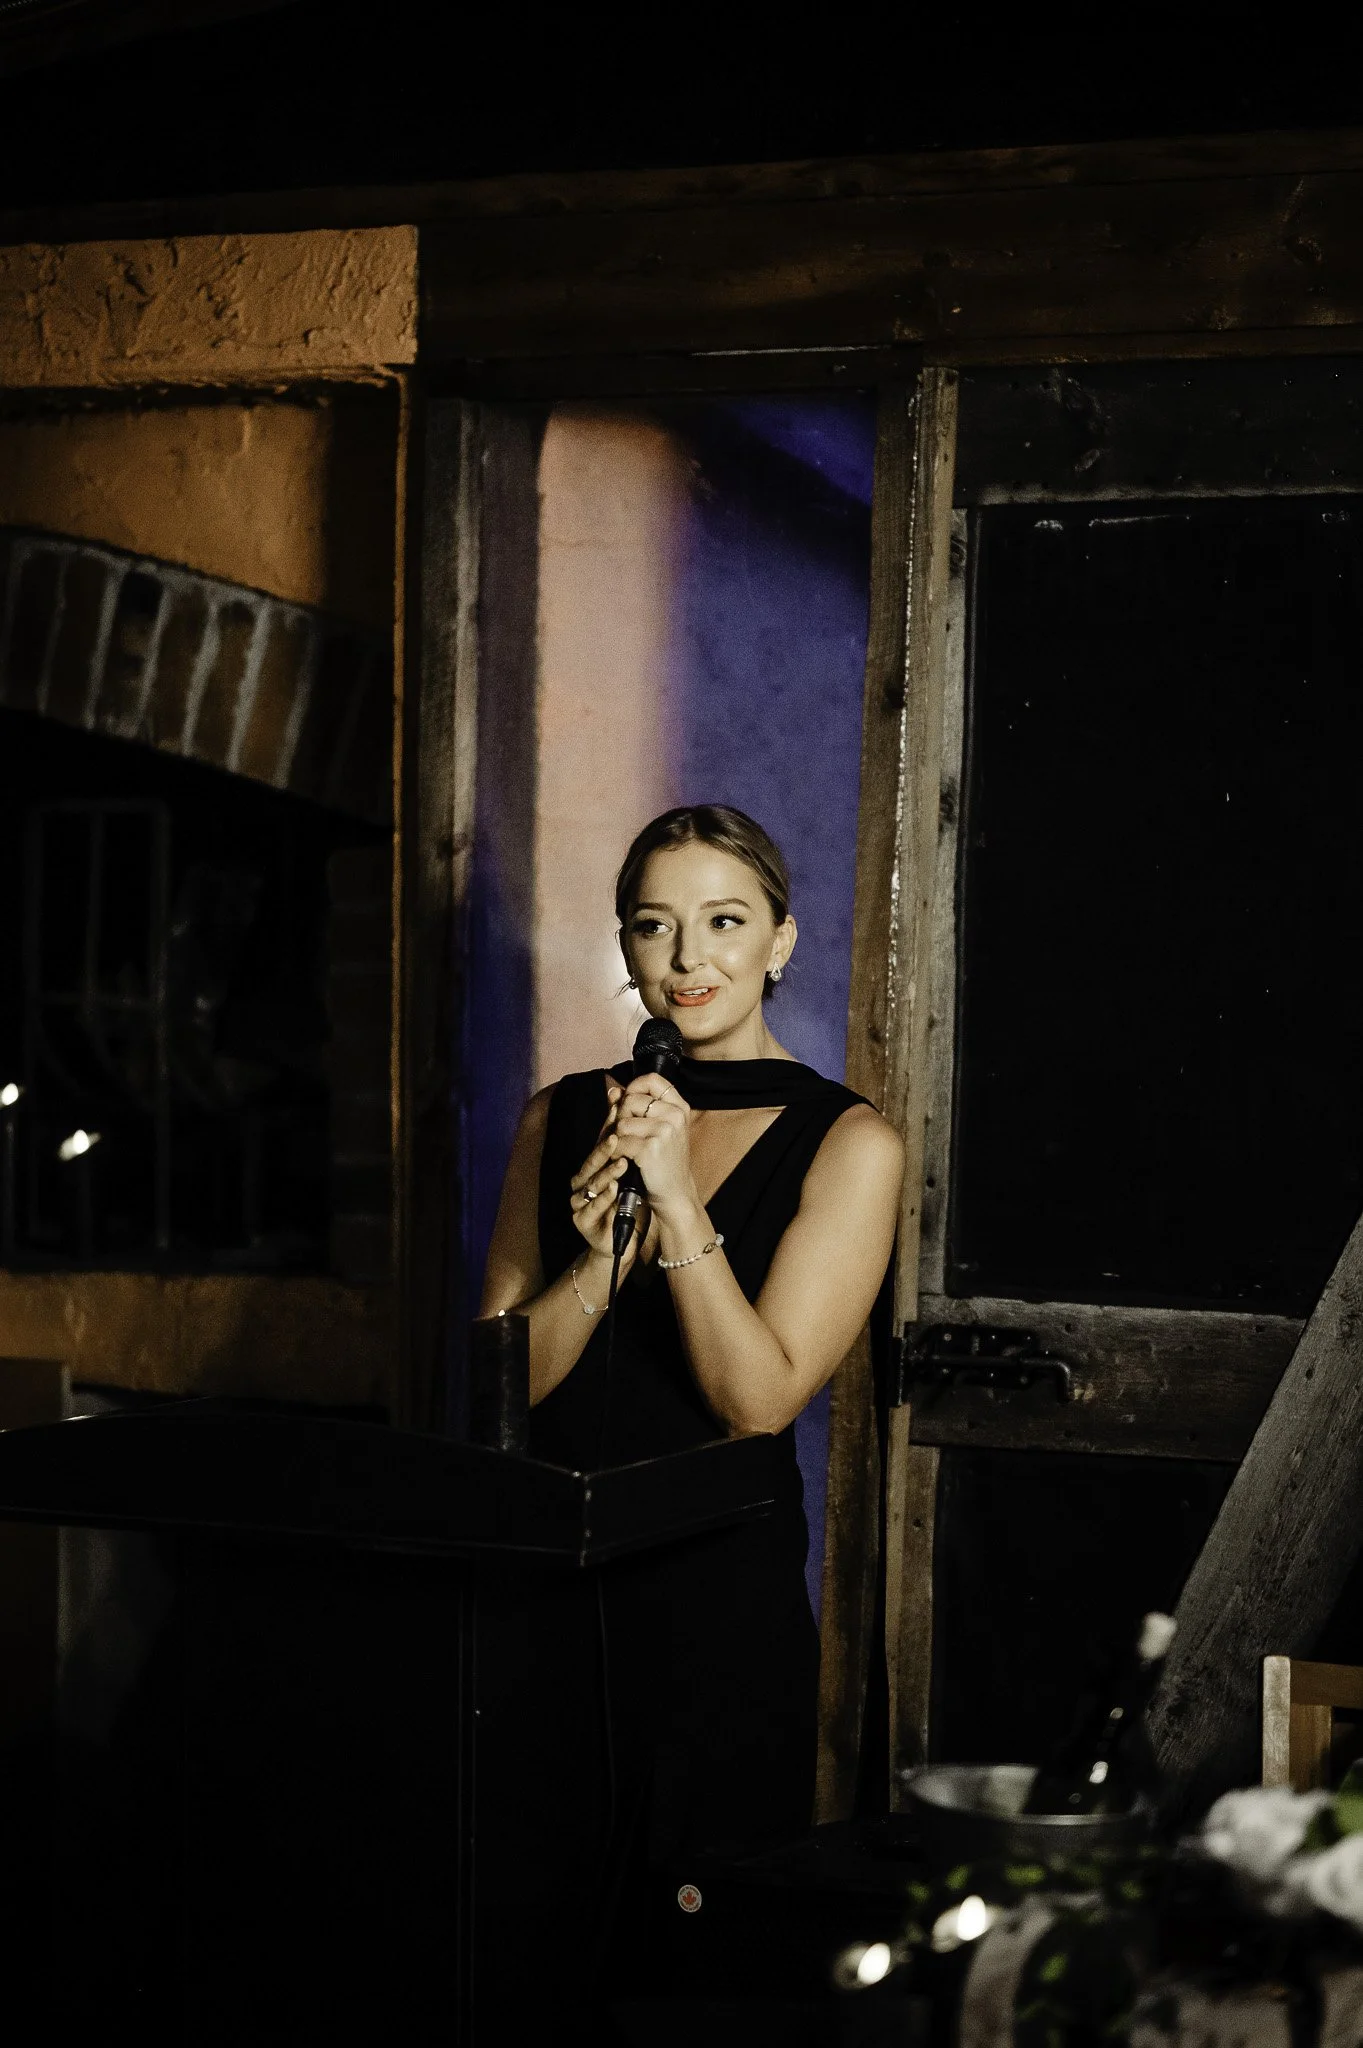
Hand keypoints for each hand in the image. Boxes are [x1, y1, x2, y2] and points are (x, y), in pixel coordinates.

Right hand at [569, 1082, 636, 1266]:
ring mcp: (580, 1202)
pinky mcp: (582, 1221)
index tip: (618, 1111)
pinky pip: (592, 1208)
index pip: (599, 1143)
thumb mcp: (634, 1173)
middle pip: (591, 1161)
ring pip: (591, 1183)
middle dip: (603, 1148)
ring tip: (622, 1162)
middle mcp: (583, 1182)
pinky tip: (614, 1190)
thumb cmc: (629, 1204)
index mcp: (594, 1168)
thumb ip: (633, 1148)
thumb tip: (640, 1114)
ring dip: (606, 1172)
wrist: (623, 1241)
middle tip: (616, 1136)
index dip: (608, 1127)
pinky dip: (603, 1199)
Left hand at [612, 1071, 697, 1217]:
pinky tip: (626, 1160)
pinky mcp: (650, 1148)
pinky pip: (619, 1141)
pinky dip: (617, 1153)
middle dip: (620, 1118)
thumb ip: (636, 1108)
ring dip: (617, 1138)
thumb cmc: (664, 1161)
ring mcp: (664, 1131)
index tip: (628, 1101)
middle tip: (626, 1135)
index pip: (652, 1079)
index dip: (634, 1087)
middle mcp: (674, 1115)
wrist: (674, 1193)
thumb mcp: (657, 1130)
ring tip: (627, 1150)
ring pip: (621, 1122)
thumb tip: (613, 1091)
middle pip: (630, 1100)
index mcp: (679, 1107)